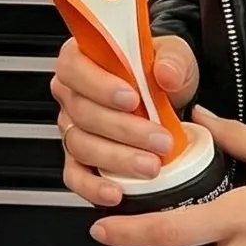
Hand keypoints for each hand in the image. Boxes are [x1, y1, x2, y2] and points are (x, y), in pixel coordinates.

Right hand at [52, 33, 199, 207]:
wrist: (167, 101)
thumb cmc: (159, 72)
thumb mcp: (174, 54)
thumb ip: (172, 59)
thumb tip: (166, 73)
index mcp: (84, 58)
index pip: (73, 66)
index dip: (99, 85)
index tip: (132, 98)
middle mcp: (72, 94)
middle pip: (81, 112)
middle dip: (123, 129)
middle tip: (159, 139)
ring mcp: (73, 128)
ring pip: (81, 145)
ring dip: (118, 159)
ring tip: (151, 165)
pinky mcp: (78, 160)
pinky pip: (76, 177)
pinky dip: (95, 187)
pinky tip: (117, 192)